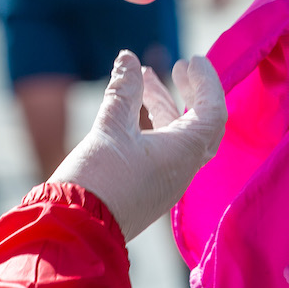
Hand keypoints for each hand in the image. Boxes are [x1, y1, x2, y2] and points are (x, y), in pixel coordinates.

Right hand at [50, 49, 225, 242]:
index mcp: (184, 154)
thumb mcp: (109, 127)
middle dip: (191, 93)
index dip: (206, 83)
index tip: (193, 61)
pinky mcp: (149, 188)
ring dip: (165, 105)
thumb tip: (128, 58)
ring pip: (178, 136)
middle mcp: (183, 169)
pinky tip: (132, 110)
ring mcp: (167, 181)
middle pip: (200, 124)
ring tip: (144, 77)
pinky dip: (154, 125)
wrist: (75, 228)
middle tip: (178, 67)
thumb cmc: (97, 179)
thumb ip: (123, 90)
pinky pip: (164, 150)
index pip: (212, 112)